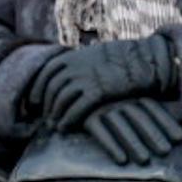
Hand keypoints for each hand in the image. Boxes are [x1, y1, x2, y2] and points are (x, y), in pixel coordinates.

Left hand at [38, 36, 177, 130]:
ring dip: (54, 114)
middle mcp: (76, 67)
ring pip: (60, 99)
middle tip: (44, 117)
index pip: (46, 73)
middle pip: (51, 88)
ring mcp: (86, 79)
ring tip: (54, 125)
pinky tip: (64, 127)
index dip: (37, 88)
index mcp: (73, 56)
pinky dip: (67, 119)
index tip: (34, 100)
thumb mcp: (98, 54)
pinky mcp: (98, 92)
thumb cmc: (126, 59)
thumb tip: (72, 68)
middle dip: (45, 104)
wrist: (147, 61)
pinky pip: (76, 109)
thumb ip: (82, 61)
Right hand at [82, 99, 181, 165]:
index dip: (167, 122)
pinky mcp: (86, 116)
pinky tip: (121, 160)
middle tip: (166, 151)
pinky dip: (110, 145)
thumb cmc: (111, 101)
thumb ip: (153, 107)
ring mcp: (102, 106)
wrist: (75, 94)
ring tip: (145, 160)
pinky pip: (99, 131)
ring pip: (120, 125)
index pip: (153, 107)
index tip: (181, 137)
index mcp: (132, 93)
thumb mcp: (130, 99)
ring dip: (133, 143)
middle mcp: (118, 99)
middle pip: (139, 117)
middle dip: (153, 134)